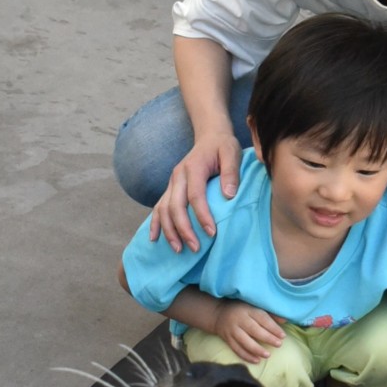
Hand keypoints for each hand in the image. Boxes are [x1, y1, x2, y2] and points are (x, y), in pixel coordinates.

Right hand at [149, 131, 244, 252]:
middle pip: (175, 206)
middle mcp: (177, 176)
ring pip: (164, 209)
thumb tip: (229, 196)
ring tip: (179, 250)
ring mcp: (171, 183)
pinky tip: (154, 239)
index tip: (212, 233)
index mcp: (193, 168)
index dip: (202, 216)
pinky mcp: (170, 189)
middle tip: (196, 248)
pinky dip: (155, 224)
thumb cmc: (222, 147)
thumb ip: (231, 173)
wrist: (209, 136)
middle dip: (184, 229)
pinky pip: (158, 207)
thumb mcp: (232, 153)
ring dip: (169, 231)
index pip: (195, 196)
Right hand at [213, 301, 284, 363]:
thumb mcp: (254, 307)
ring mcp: (232, 330)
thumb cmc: (242, 310)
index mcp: (248, 310)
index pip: (262, 318)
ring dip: (257, 349)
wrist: (218, 314)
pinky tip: (256, 360)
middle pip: (254, 330)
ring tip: (268, 355)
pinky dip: (246, 356)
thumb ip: (269, 314)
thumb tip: (284, 320)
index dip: (273, 327)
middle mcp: (239, 320)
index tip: (283, 335)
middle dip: (267, 338)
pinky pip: (237, 349)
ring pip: (245, 342)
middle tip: (279, 344)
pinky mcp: (227, 339)